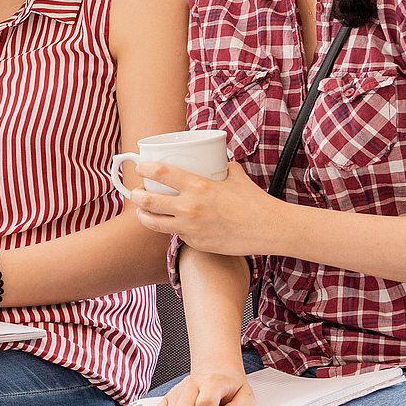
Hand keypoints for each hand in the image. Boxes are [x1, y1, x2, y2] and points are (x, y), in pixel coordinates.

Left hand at [129, 161, 286, 255]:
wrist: (269, 230)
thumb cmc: (255, 201)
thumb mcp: (236, 176)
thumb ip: (221, 168)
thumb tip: (216, 161)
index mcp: (198, 186)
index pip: (160, 172)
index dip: (145, 169)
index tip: (141, 167)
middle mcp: (190, 208)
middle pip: (148, 201)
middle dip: (137, 196)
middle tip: (136, 192)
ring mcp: (191, 229)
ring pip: (154, 223)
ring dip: (144, 217)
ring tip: (142, 212)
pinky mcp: (196, 244)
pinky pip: (178, 235)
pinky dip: (175, 230)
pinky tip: (175, 225)